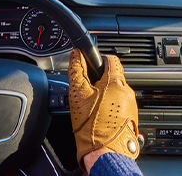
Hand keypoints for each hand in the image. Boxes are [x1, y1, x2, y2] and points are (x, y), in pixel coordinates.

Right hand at [68, 49, 138, 173]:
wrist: (103, 153)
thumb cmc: (91, 125)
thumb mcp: (77, 93)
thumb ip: (76, 69)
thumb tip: (75, 55)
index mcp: (115, 82)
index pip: (111, 58)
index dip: (98, 59)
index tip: (90, 65)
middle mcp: (128, 92)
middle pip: (113, 76)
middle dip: (99, 80)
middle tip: (87, 90)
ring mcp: (131, 106)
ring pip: (116, 90)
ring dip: (104, 93)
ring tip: (92, 104)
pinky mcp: (131, 117)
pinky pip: (119, 104)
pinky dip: (110, 105)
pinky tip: (99, 114)